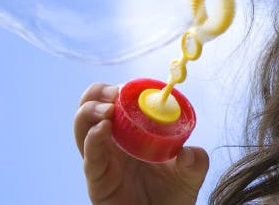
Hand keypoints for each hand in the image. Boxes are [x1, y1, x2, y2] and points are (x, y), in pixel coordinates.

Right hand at [74, 83, 208, 204]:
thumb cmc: (174, 195)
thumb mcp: (192, 172)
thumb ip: (195, 160)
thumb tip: (188, 152)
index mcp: (129, 134)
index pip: (114, 102)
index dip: (118, 89)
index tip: (130, 85)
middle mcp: (111, 145)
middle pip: (90, 109)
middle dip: (98, 95)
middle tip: (115, 94)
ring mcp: (102, 162)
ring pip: (82, 129)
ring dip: (90, 111)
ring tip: (107, 109)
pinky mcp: (98, 182)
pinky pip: (90, 159)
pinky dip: (93, 140)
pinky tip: (103, 129)